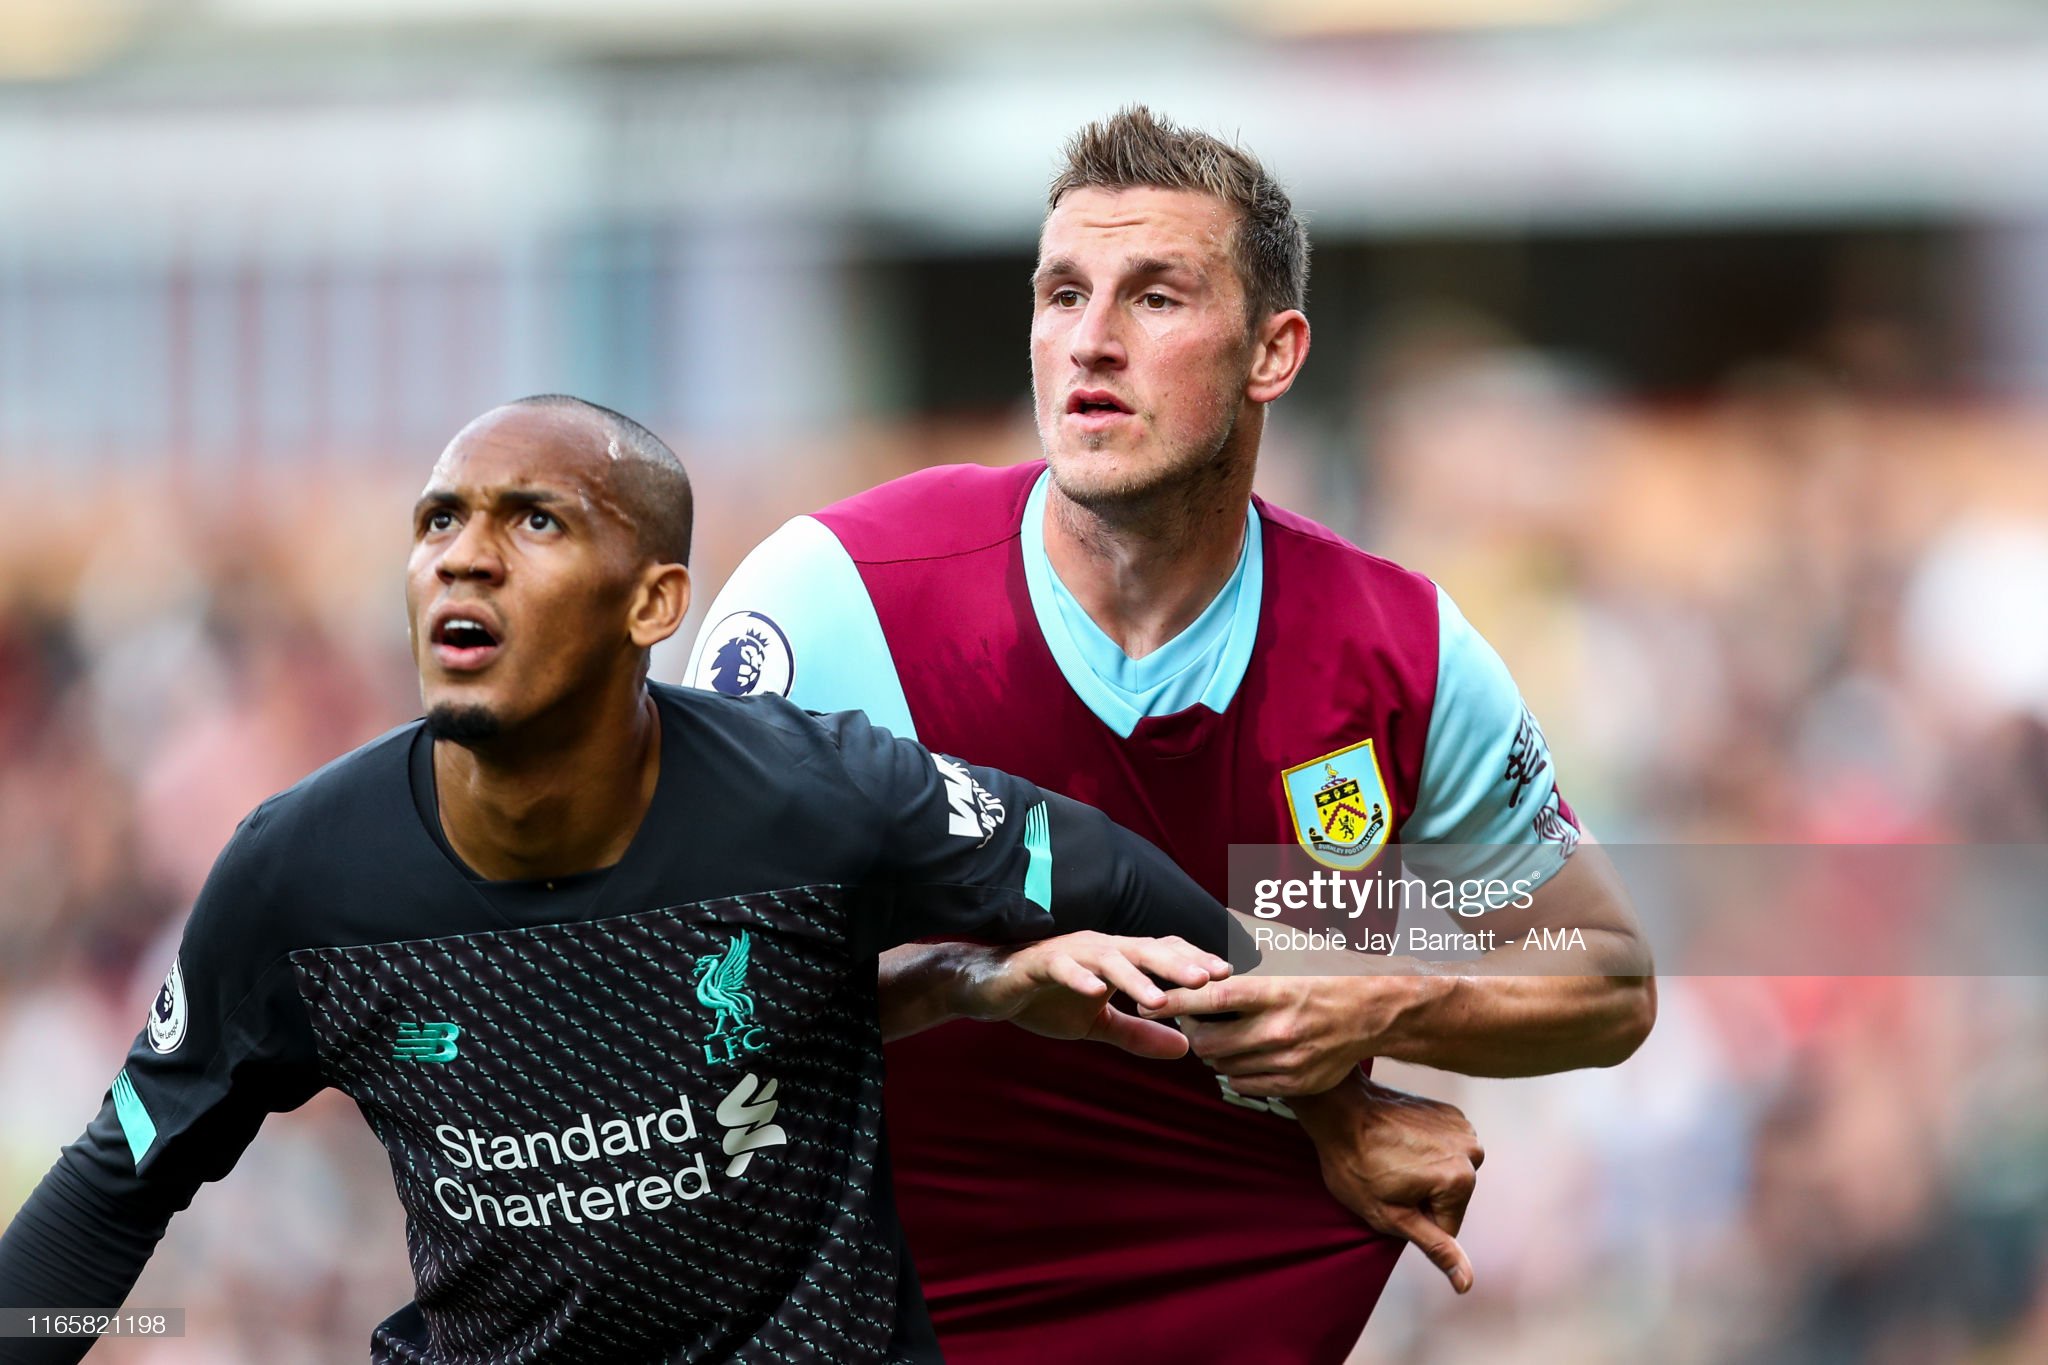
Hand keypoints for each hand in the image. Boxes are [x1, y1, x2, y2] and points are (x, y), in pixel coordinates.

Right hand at [955, 933, 1231, 1059]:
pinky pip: (1063, 968)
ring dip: (1135, 976)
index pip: (1162, 953)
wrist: (989, 988)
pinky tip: (1097, 993)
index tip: (1228, 976)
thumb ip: (1139, 1033)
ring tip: (1160, 998)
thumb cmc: (1046, 998)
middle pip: (1145, 950)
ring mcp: (1069, 953)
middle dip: (1179, 963)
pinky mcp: (1039, 964)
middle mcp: (1099, 949)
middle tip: (1211, 978)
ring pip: (1109, 959)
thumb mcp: (1097, 1024)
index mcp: (1117, 959)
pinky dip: (1080, 979)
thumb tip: (1185, 1049)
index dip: (1194, 961)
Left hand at [1143, 975, 1414, 1096]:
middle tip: (1188, 1020)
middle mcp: (1279, 1029)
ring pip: (1223, 1065)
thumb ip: (1250, 949)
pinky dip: (1235, 1070)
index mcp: (1275, 992)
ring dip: (1212, 1051)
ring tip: (1216, 1034)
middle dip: (1190, 1032)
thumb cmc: (1330, 973)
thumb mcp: (1291, 953)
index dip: (1175, 1001)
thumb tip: (1213, 931)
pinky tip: (1241, 1053)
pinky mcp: (1297, 1084)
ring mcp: (1288, 1061)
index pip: (1210, 998)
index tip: (1150, 1001)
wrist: (1377, 1010)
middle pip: (1209, 1041)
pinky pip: (1245, 1084)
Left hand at [1293, 1079, 1484, 1293]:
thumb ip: (1434, 1247)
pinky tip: (1399, 1141)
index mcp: (1461, 1181)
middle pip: (1451, 1199)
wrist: (1339, 1108)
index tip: (1390, 1196)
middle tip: (1387, 1176)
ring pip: (1448, 1175)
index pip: (1447, 1228)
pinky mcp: (1450, 1114)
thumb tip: (1467, 1284)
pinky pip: (1444, 1149)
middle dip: (1422, 1196)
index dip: (1414, 1219)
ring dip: (1424, 1173)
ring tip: (1391, 1157)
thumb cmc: (1356, 1164)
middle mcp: (1472, 1151)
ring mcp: (1462, 1128)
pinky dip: (1425, 1150)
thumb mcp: (1390, 1216)